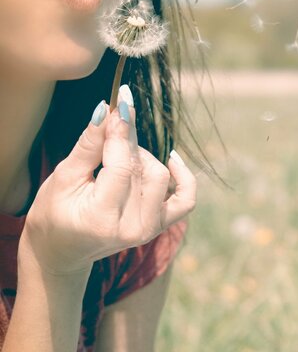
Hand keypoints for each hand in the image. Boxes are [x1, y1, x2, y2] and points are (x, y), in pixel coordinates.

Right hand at [19, 86, 196, 274]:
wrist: (62, 251)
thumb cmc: (54, 213)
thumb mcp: (63, 177)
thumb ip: (89, 145)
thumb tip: (107, 110)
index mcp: (102, 218)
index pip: (122, 166)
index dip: (122, 132)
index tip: (121, 103)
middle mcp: (133, 228)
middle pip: (143, 169)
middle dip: (127, 141)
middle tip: (111, 126)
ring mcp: (150, 229)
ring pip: (161, 176)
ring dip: (142, 157)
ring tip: (117, 157)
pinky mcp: (161, 226)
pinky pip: (186, 198)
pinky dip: (182, 176)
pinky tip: (171, 158)